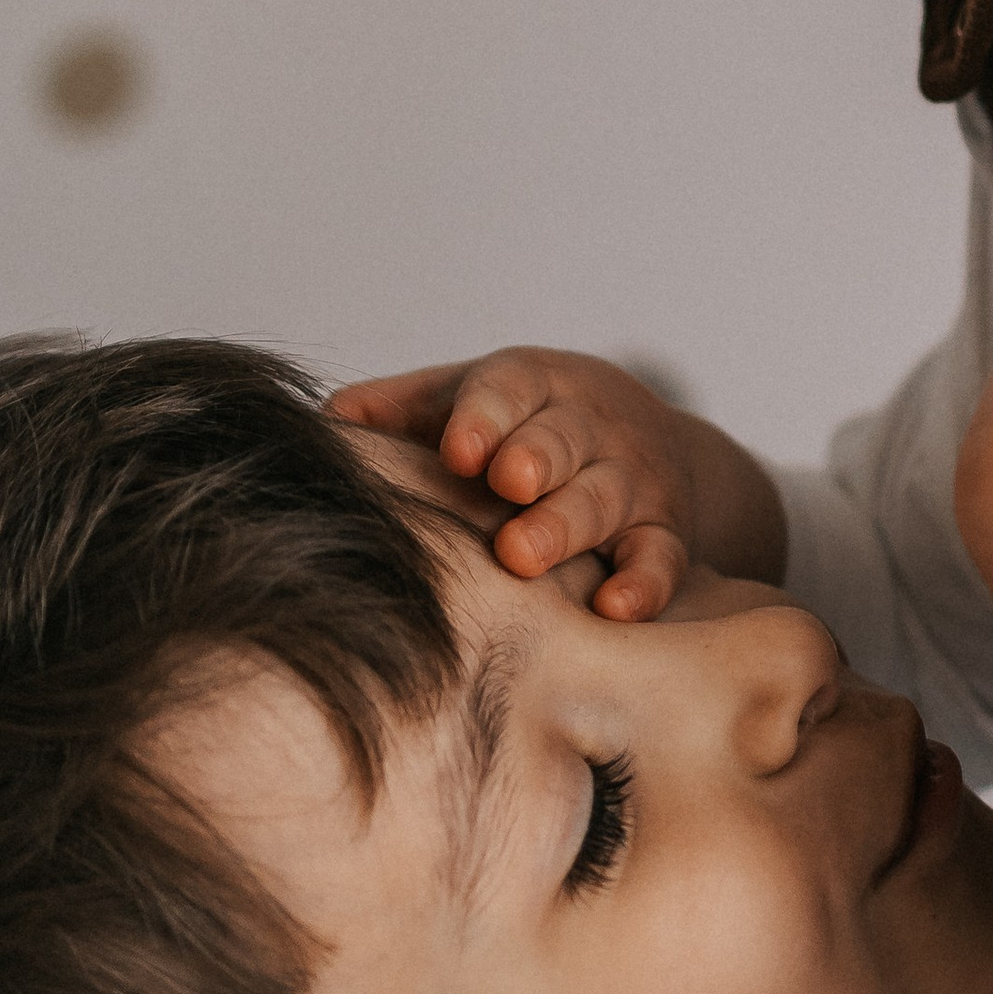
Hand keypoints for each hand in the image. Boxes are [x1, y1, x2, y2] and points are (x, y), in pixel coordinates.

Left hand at [334, 351, 714, 619]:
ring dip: (567, 524)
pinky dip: (645, 584)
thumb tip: (327, 421)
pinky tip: (615, 608)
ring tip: (524, 554)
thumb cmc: (527, 423)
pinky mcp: (665, 532)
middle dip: (537, 458)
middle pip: (563, 440)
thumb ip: (403, 407)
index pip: (509, 390)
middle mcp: (588, 427)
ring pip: (604, 499)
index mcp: (532, 384)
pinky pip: (661, 559)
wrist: (645, 437)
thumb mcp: (472, 397)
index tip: (459, 450)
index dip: (485, 417)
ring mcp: (632, 480)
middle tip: (508, 484)